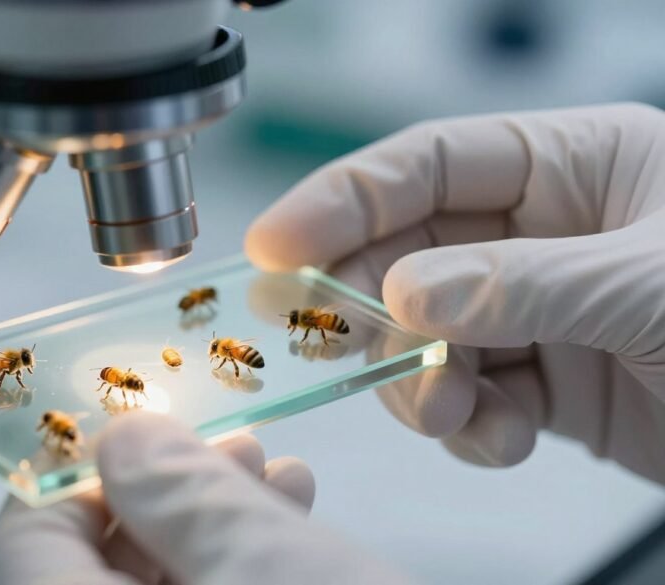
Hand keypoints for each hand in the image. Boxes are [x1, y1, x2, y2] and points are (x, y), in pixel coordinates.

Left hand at [0, 412, 411, 584]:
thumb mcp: (266, 567)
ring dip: (208, 531)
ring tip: (281, 477)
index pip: (22, 544)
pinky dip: (236, 580)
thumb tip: (121, 438)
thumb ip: (178, 491)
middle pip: (88, 575)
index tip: (142, 433)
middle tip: (230, 445)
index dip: (75, 475)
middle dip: (161, 495)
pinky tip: (294, 533)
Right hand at [246, 103, 664, 483]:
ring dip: (416, 380)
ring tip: (443, 407)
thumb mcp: (654, 284)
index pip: (425, 163)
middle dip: (366, 303)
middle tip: (322, 336)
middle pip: (406, 253)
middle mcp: (544, 234)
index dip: (341, 198)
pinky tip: (501, 436)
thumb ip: (526, 284)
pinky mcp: (547, 385)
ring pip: (423, 337)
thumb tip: (410, 293)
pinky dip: (465, 427)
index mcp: (574, 165)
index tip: (276, 242)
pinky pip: (466, 398)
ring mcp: (539, 311)